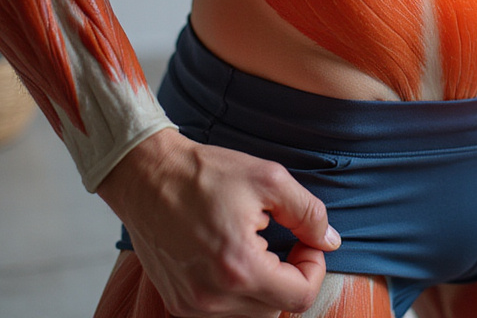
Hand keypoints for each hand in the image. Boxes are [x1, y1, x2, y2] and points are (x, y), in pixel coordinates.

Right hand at [96, 129, 340, 316]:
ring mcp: (191, 304)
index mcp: (239, 269)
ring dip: (265, 286)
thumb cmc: (205, 173)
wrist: (146, 175)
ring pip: (252, 313)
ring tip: (256, 247)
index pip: (300, 297)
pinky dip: (239, 290)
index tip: (305, 241)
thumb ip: (308, 213)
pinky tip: (232, 257)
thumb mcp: (269, 179)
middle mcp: (212, 297)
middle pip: (277, 308)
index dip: (314, 268)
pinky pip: (224, 310)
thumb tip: (329, 241)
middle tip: (284, 241)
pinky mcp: (178, 301)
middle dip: (290, 277)